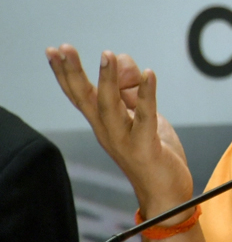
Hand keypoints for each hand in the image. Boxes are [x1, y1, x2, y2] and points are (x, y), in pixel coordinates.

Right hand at [46, 45, 193, 220]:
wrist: (167, 193)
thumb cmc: (153, 153)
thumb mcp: (142, 114)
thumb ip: (131, 90)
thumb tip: (122, 61)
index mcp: (104, 122)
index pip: (80, 94)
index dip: (65, 73)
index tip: (54, 50)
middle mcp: (108, 131)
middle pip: (85, 98)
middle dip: (72, 72)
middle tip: (63, 48)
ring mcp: (123, 140)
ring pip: (109, 106)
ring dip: (107, 79)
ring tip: (108, 54)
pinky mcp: (145, 147)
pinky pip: (145, 117)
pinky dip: (147, 94)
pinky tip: (149, 74)